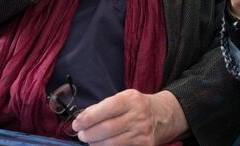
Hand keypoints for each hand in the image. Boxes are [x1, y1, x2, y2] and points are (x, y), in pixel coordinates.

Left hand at [72, 90, 187, 144]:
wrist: (163, 115)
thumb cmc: (137, 106)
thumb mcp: (123, 98)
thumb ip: (102, 107)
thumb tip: (81, 119)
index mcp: (131, 99)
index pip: (106, 109)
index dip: (88, 118)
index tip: (76, 124)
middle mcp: (138, 115)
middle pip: (106, 129)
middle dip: (88, 134)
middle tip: (82, 135)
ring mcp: (142, 132)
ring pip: (110, 143)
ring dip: (95, 144)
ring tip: (91, 140)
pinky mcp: (145, 145)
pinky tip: (103, 144)